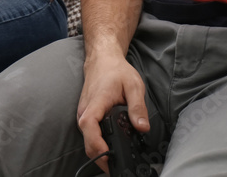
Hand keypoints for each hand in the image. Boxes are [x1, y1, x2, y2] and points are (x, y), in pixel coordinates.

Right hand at [76, 51, 149, 173]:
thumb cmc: (116, 70)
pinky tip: (112, 147)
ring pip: (87, 140)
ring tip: (118, 158)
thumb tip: (142, 127)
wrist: (102, 60)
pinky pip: (89, 134)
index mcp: (96, 102)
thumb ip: (138, 108)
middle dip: (101, 156)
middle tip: (120, 165)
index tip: (108, 154)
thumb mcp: (134, 86)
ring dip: (100, 151)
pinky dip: (98, 143)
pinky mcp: (86, 116)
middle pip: (87, 140)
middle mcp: (85, 110)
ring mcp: (84, 114)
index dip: (97, 143)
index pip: (89, 126)